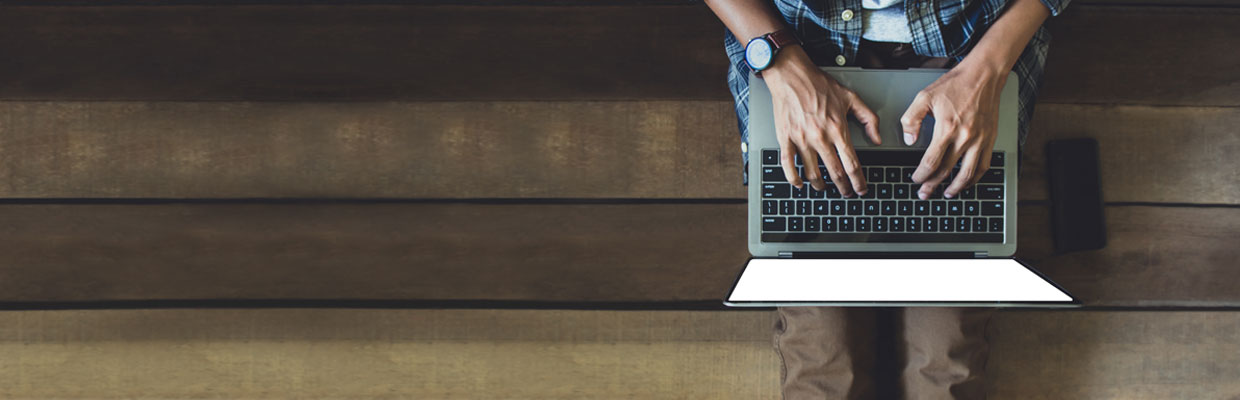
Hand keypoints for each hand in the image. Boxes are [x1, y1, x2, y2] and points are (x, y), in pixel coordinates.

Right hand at [763, 46, 880, 196]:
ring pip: (812, 172)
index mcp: (838, 128)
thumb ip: (868, 118)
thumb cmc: (819, 84)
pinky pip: (788, 164)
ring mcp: (801, 139)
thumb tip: (876, 139)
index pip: (852, 163)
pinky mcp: (785, 138)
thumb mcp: (851, 97)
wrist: (792, 75)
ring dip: (821, 185)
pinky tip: (799, 184)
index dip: (858, 181)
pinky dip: (794, 178)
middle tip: (847, 193)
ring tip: (825, 188)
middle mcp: (820, 137)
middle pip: (835, 172)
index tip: (861, 189)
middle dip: (844, 187)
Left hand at [900, 61, 1006, 199]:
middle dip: (933, 185)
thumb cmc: (955, 84)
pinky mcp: (990, 138)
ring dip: (955, 187)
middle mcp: (966, 137)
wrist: (983, 75)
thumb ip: (911, 120)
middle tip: (924, 193)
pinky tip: (966, 182)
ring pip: (967, 173)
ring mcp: (980, 139)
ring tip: (946, 194)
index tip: (915, 179)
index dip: (921, 175)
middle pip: (947, 170)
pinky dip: (974, 178)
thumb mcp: (924, 97)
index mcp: (947, 128)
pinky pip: (984, 165)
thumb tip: (909, 141)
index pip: (931, 161)